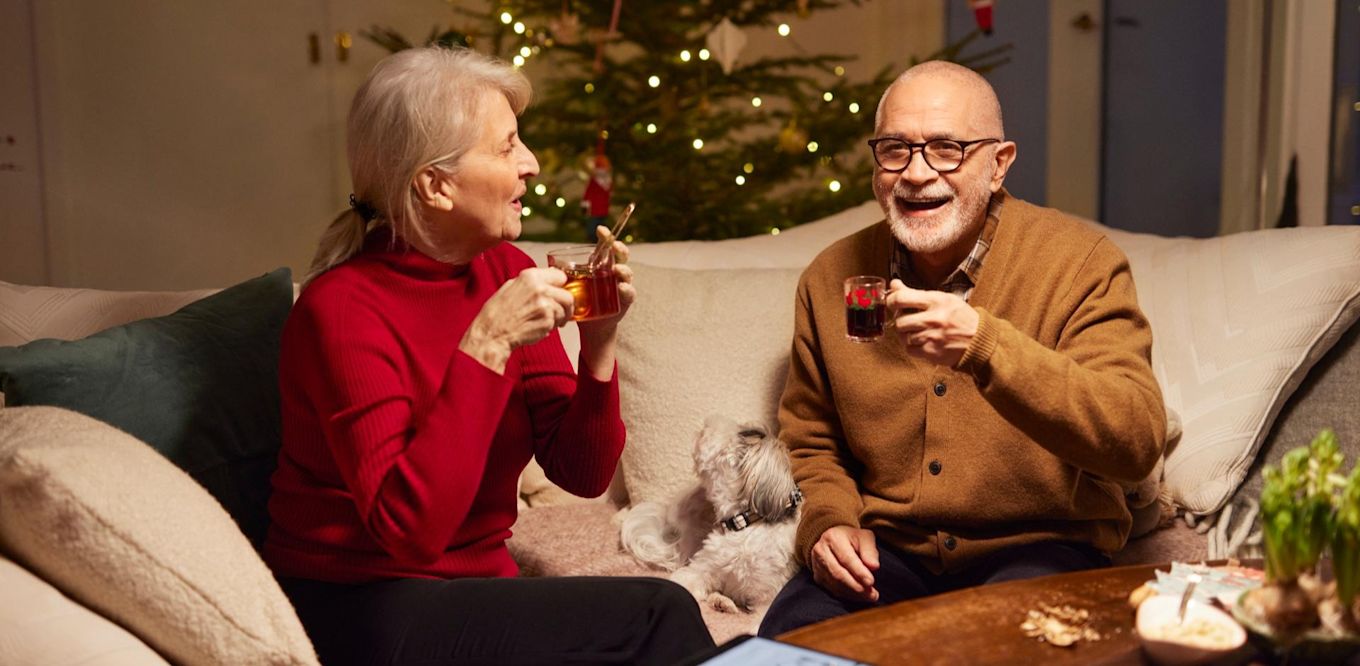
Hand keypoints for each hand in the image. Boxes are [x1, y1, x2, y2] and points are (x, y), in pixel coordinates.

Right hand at [460, 267, 572, 372]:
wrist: (492, 333)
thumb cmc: (498, 312)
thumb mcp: (511, 286)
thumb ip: (532, 281)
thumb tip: (549, 277)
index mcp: (531, 277)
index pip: (560, 276)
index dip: (560, 286)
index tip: (560, 292)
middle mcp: (540, 288)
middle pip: (568, 295)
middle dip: (565, 305)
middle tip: (561, 311)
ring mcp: (545, 305)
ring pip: (565, 310)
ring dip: (559, 317)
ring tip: (546, 320)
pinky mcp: (547, 321)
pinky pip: (558, 322)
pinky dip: (552, 326)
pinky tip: (539, 326)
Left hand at [577, 226, 634, 380]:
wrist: (590, 323)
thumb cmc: (581, 298)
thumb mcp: (573, 282)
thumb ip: (565, 272)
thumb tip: (548, 261)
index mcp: (602, 264)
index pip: (606, 246)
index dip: (606, 236)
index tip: (601, 230)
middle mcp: (614, 271)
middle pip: (621, 255)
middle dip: (619, 248)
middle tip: (613, 246)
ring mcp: (621, 284)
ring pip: (627, 272)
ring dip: (623, 269)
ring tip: (617, 270)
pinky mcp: (625, 300)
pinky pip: (629, 293)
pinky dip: (627, 290)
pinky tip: (622, 288)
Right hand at [809, 526, 879, 602]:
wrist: (835, 541)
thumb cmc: (852, 539)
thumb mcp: (865, 538)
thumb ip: (870, 551)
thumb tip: (874, 566)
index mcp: (833, 538)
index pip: (846, 558)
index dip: (859, 572)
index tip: (871, 582)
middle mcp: (821, 551)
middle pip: (838, 573)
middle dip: (856, 586)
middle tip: (872, 594)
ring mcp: (817, 565)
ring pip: (835, 584)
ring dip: (854, 593)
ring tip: (869, 596)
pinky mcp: (818, 577)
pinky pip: (832, 590)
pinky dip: (847, 595)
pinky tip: (859, 596)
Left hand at [886, 279, 978, 366]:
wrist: (979, 339)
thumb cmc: (960, 317)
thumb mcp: (942, 299)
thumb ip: (916, 293)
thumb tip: (894, 284)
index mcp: (937, 301)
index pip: (902, 298)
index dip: (891, 300)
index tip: (892, 302)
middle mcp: (933, 318)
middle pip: (899, 320)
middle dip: (900, 320)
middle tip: (907, 319)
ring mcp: (932, 337)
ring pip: (903, 336)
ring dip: (906, 334)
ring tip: (917, 331)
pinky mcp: (932, 352)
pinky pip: (909, 349)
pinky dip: (912, 346)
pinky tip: (921, 341)